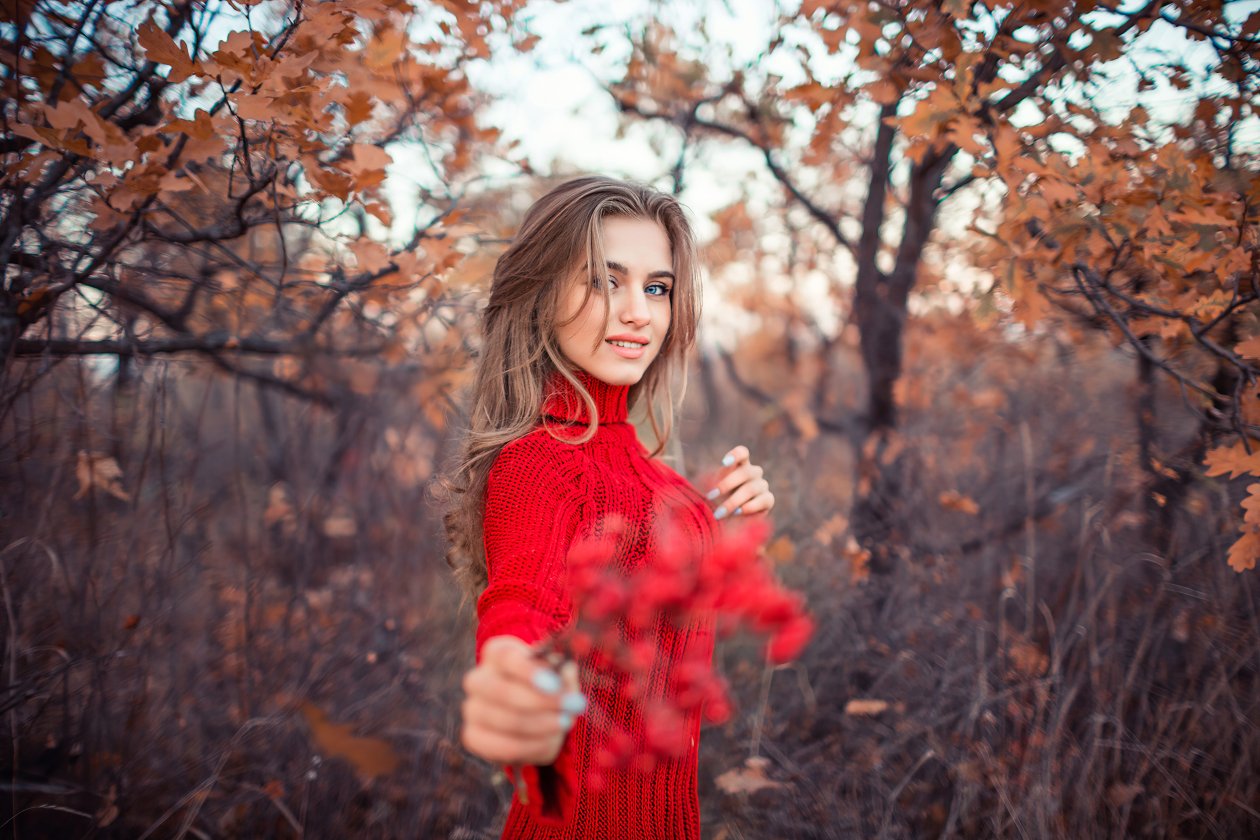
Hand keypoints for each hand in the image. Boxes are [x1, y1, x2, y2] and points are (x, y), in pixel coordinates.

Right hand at [460, 636, 584, 765]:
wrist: (539, 717)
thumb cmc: (549, 688)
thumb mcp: (560, 675)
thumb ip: (562, 673)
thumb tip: (564, 674)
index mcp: (496, 653)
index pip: (504, 657)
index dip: (527, 670)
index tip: (553, 684)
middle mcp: (477, 678)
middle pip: (501, 691)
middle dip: (539, 702)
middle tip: (571, 707)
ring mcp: (472, 709)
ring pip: (505, 720)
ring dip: (541, 724)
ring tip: (564, 722)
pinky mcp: (473, 737)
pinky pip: (501, 746)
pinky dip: (530, 746)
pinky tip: (548, 740)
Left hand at [703, 445, 774, 520]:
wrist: (733, 520)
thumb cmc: (720, 500)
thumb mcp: (713, 489)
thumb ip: (711, 483)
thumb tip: (705, 482)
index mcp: (740, 465)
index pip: (742, 453)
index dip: (735, 455)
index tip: (724, 463)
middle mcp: (753, 473)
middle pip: (745, 472)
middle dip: (726, 484)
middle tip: (711, 496)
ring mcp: (762, 485)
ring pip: (751, 488)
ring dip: (733, 501)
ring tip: (719, 513)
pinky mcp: (768, 500)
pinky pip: (762, 500)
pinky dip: (749, 507)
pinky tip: (737, 512)